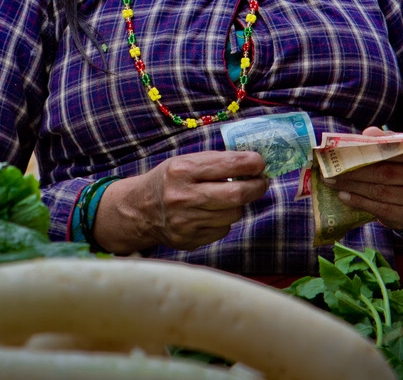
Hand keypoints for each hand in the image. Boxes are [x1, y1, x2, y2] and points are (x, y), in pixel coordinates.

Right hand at [92, 151, 267, 253]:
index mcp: (182, 170)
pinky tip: (214, 212)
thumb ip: (215, 162)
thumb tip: (253, 162)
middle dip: (256, 186)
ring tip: (233, 195)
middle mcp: (183, 197)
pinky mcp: (190, 240)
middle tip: (263, 181)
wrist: (140, 209)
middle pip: (235, 195)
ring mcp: (186, 222)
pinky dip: (225, 219)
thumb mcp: (185, 161)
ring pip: (233, 214)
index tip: (261, 162)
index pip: (226, 165)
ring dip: (239, 204)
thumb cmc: (169, 180)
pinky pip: (223, 229)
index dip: (249, 163)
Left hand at [324, 128, 402, 240]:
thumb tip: (366, 134)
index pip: (401, 146)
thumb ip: (387, 139)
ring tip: (333, 182)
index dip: (374, 146)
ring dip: (353, 187)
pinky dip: (361, 203)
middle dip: (354, 170)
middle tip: (330, 168)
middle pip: (386, 172)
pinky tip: (345, 196)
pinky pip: (383, 211)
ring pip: (382, 192)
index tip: (348, 146)